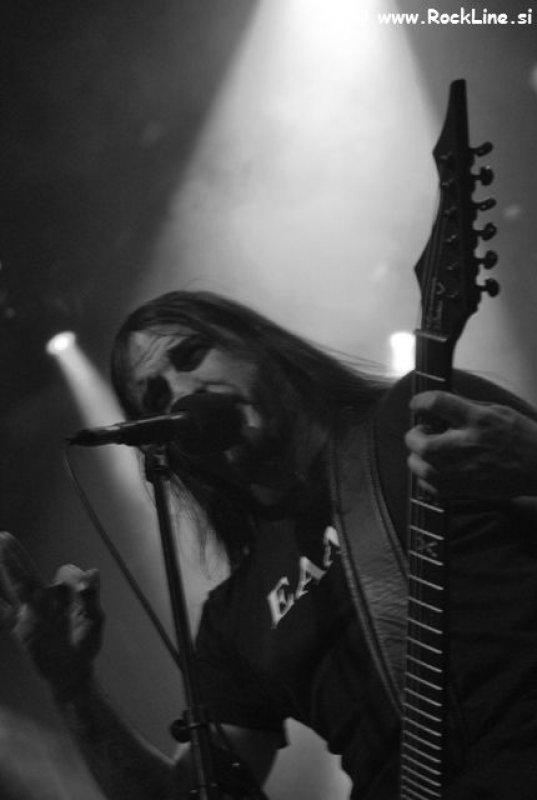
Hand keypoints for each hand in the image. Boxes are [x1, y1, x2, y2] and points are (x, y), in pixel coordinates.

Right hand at [0, 532, 103, 700]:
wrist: (73, 671)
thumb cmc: (86, 644)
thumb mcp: (94, 620)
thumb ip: (91, 597)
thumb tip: (93, 571)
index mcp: (65, 593)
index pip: (65, 574)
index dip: (74, 577)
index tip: (83, 589)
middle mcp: (46, 598)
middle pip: (29, 571)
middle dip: (17, 554)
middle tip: (4, 536)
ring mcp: (32, 612)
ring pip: (17, 585)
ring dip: (7, 568)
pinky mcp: (22, 629)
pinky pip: (5, 614)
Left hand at [405, 391, 536, 499]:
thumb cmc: (520, 436)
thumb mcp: (497, 410)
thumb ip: (466, 407)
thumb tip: (437, 404)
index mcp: (477, 420)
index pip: (437, 403)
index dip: (419, 401)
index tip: (417, 404)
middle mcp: (467, 445)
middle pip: (420, 442)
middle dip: (415, 434)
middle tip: (424, 431)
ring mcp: (464, 471)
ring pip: (420, 467)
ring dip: (418, 457)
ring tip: (431, 451)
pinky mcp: (464, 490)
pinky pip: (430, 486)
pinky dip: (427, 477)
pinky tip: (438, 468)